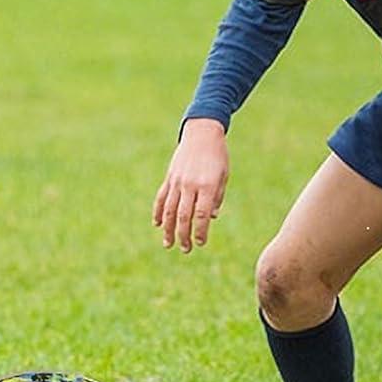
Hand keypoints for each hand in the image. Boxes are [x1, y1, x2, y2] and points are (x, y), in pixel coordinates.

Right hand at [153, 118, 229, 252]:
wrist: (202, 132)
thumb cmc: (218, 156)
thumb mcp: (223, 176)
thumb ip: (216, 197)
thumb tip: (210, 218)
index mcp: (207, 185)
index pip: (202, 214)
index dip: (201, 231)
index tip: (201, 243)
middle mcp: (190, 184)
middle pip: (184, 216)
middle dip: (184, 235)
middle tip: (186, 249)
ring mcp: (177, 180)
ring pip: (170, 209)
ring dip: (168, 229)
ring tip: (168, 244)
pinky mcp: (170, 177)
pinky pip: (162, 197)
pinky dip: (159, 211)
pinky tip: (157, 224)